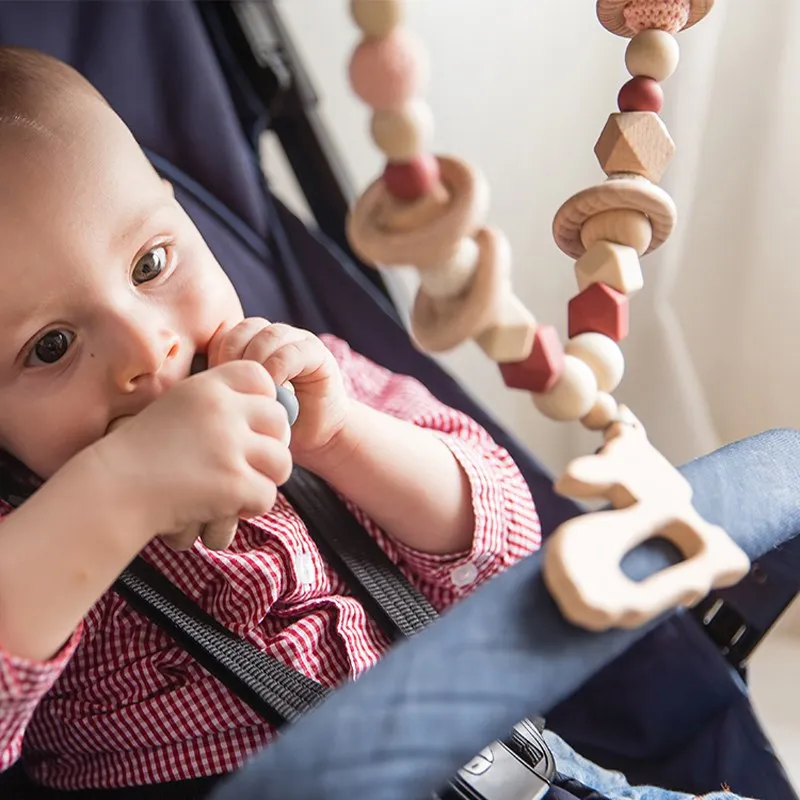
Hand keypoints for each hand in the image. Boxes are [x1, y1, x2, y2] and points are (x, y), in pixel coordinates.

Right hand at [96, 361, 292, 545]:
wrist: (111, 491)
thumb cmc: (142, 454)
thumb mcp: (178, 407)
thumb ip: (219, 401)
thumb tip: (274, 407)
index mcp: (207, 387)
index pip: (261, 377)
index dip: (263, 400)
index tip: (249, 423)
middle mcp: (223, 410)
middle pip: (279, 421)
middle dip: (270, 445)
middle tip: (247, 463)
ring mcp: (230, 447)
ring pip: (281, 462)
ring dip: (264, 479)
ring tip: (236, 487)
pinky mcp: (234, 483)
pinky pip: (267, 496)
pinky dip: (249, 507)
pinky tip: (224, 506)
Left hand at [208, 319, 350, 467]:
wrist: (317, 438)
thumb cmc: (275, 426)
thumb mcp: (244, 403)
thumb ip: (226, 387)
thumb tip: (191, 386)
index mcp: (254, 345)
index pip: (228, 333)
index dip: (218, 354)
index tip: (215, 384)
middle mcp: (276, 337)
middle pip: (245, 328)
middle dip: (233, 355)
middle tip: (232, 386)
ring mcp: (298, 342)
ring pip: (268, 334)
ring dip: (256, 361)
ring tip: (253, 391)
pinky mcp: (318, 354)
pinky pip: (292, 350)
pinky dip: (278, 368)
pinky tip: (273, 391)